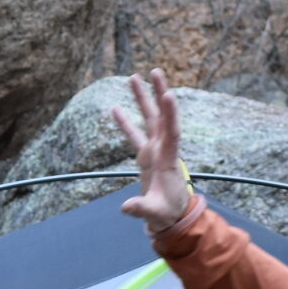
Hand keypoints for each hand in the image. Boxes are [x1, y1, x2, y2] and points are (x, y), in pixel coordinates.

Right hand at [111, 68, 193, 232]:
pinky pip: (134, 135)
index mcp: (168, 160)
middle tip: (155, 71)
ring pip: (149, 120)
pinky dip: (125, 122)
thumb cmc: (167, 214)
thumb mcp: (155, 213)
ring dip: (143, 99)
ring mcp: (154, 150)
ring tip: (134, 77)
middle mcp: (163, 150)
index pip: (172, 133)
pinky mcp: (146, 156)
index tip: (168, 95)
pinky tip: (115, 107)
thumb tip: (126, 207)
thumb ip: (141, 209)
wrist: (172, 216)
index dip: (171, 114)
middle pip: (162, 117)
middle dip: (158, 94)